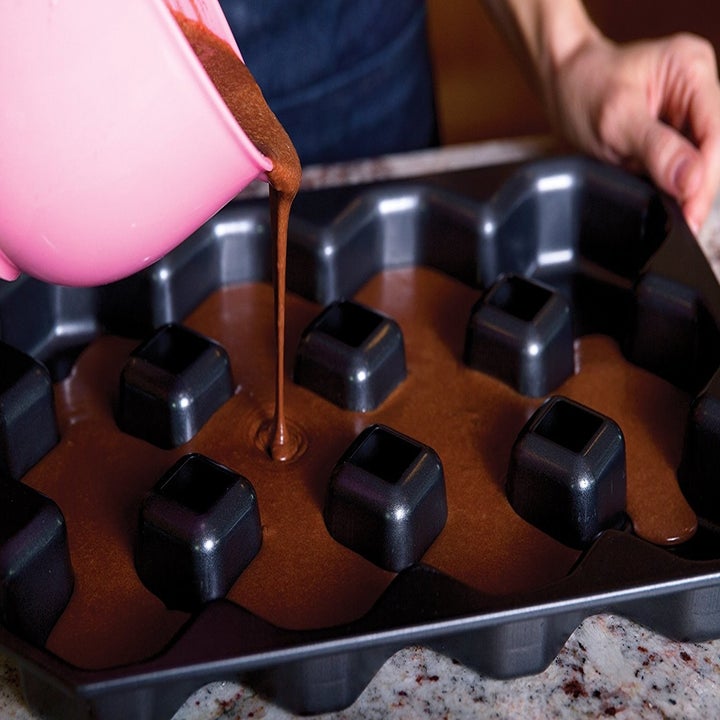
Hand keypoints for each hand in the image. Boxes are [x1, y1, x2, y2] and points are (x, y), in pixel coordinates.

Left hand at [547, 32, 719, 232]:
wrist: (562, 87)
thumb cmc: (583, 90)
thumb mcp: (616, 121)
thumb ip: (656, 149)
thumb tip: (690, 180)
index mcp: (691, 67)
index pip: (715, 131)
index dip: (706, 177)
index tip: (693, 212)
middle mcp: (697, 86)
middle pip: (714, 148)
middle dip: (699, 187)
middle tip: (685, 223)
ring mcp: (689, 110)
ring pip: (701, 160)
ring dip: (689, 189)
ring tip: (677, 217)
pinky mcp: (675, 131)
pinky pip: (683, 164)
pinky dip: (675, 185)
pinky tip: (668, 203)